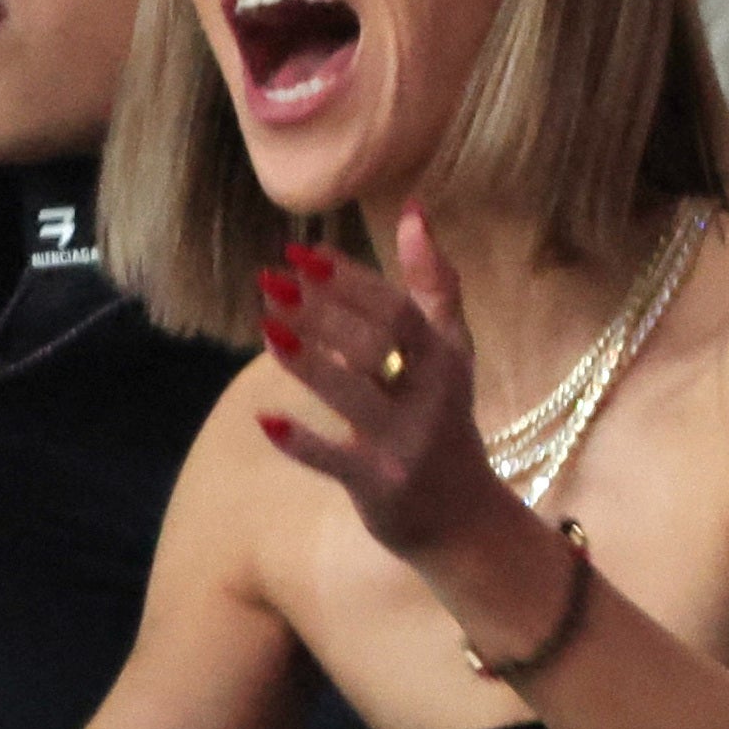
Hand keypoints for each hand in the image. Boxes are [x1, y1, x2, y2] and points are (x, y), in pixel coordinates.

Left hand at [254, 209, 507, 559]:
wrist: (463, 518)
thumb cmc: (444, 420)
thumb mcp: (451, 352)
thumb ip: (434, 284)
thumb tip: (412, 211)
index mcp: (446, 358)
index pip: (398, 309)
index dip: (351, 278)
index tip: (302, 251)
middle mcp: (431, 397)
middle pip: (377, 344)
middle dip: (324, 311)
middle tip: (272, 280)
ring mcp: (406, 443)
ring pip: (355, 396)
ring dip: (310, 360)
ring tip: (267, 326)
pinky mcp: (380, 486)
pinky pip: (337, 461)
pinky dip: (303, 441)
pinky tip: (266, 418)